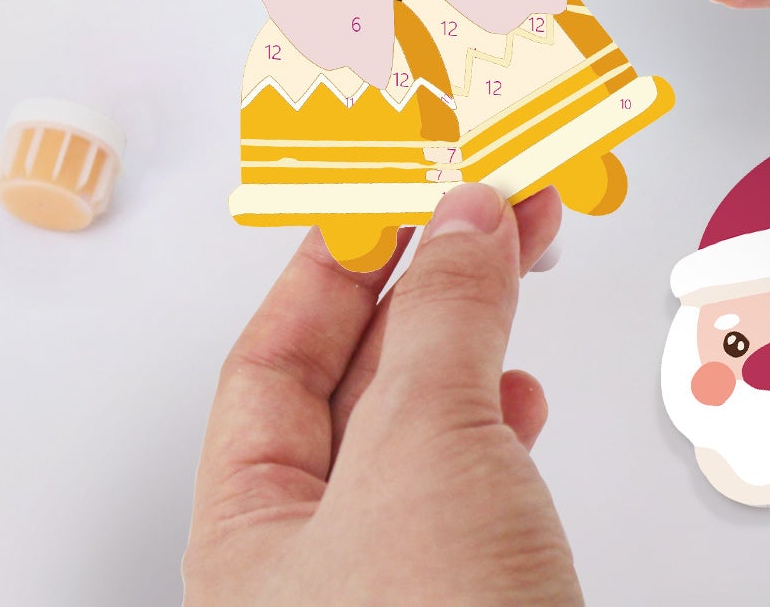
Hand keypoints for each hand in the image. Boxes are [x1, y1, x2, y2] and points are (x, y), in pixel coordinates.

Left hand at [183, 185, 581, 606]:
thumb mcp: (425, 445)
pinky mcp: (467, 599)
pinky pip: (471, 482)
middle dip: (424, 288)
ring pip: (421, 429)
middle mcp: (310, 564)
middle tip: (475, 211)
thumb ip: (443, 320)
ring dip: (471, 341)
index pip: (271, 363)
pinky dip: (500, 423)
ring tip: (512, 261)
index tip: (389, 201)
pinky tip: (521, 394)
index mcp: (248, 534)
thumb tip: (462, 225)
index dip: (332, 269)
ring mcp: (392, 584)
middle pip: (355, 383)